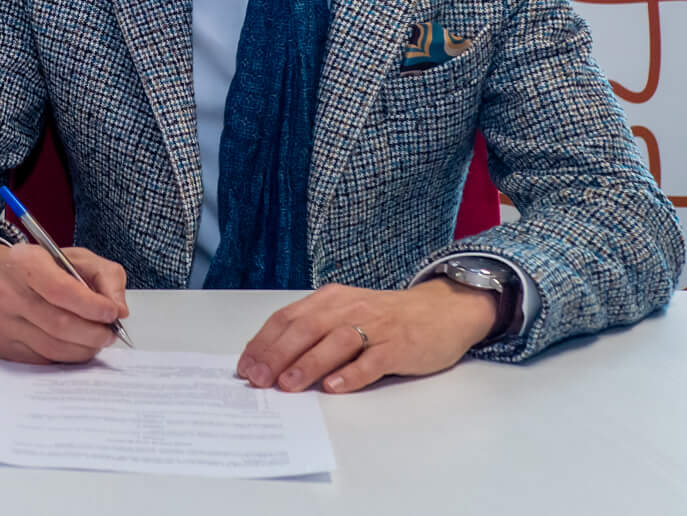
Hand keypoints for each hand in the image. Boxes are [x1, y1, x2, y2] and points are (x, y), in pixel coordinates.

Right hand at [0, 238, 129, 363]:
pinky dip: (66, 357)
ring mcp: (0, 322)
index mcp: (24, 262)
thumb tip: (119, 310)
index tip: (112, 313)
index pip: (62, 290)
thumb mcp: (75, 258)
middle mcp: (6, 292)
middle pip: (60, 325)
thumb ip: (106, 276)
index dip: (92, 306)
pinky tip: (72, 345)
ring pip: (53, 349)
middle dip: (94, 333)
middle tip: (109, 333)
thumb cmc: (39, 269)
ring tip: (95, 340)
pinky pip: (42, 361)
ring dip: (83, 349)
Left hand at [236, 278, 501, 394]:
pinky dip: (352, 373)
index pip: (288, 318)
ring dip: (309, 364)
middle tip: (258, 378)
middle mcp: (349, 308)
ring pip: (336, 342)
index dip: (264, 342)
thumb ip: (315, 330)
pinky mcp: (399, 345)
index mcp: (330, 299)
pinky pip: (373, 360)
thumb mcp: (345, 313)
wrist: (440, 309)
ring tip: (288, 385)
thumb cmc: (385, 317)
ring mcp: (376, 326)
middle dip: (277, 354)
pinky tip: (334, 387)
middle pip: (306, 328)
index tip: (245, 366)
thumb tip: (273, 360)